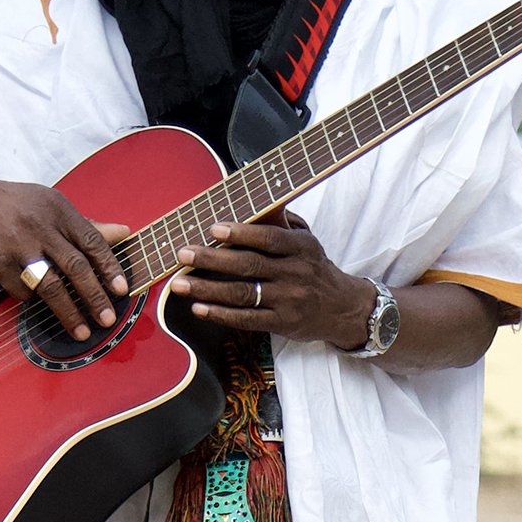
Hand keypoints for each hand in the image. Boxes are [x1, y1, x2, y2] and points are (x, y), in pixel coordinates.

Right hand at [0, 174, 129, 340]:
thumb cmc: (16, 205)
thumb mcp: (51, 205)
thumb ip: (86, 224)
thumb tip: (123, 233)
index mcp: (59, 210)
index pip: (91, 241)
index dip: (109, 267)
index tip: (122, 289)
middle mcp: (40, 226)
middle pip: (75, 266)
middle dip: (94, 296)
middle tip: (108, 318)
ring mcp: (18, 245)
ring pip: (50, 285)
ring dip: (68, 312)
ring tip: (82, 330)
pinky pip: (22, 290)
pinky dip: (32, 299)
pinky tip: (38, 302)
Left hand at [168, 216, 373, 348]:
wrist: (342, 308)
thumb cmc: (313, 267)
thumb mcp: (305, 238)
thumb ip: (280, 221)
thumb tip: (253, 198)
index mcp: (301, 247)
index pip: (269, 239)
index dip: (241, 234)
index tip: (213, 229)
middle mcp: (296, 273)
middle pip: (249, 266)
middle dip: (211, 259)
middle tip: (183, 254)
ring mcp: (289, 301)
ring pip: (242, 294)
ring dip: (207, 289)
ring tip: (180, 284)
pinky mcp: (282, 324)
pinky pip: (247, 320)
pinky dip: (220, 314)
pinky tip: (199, 308)